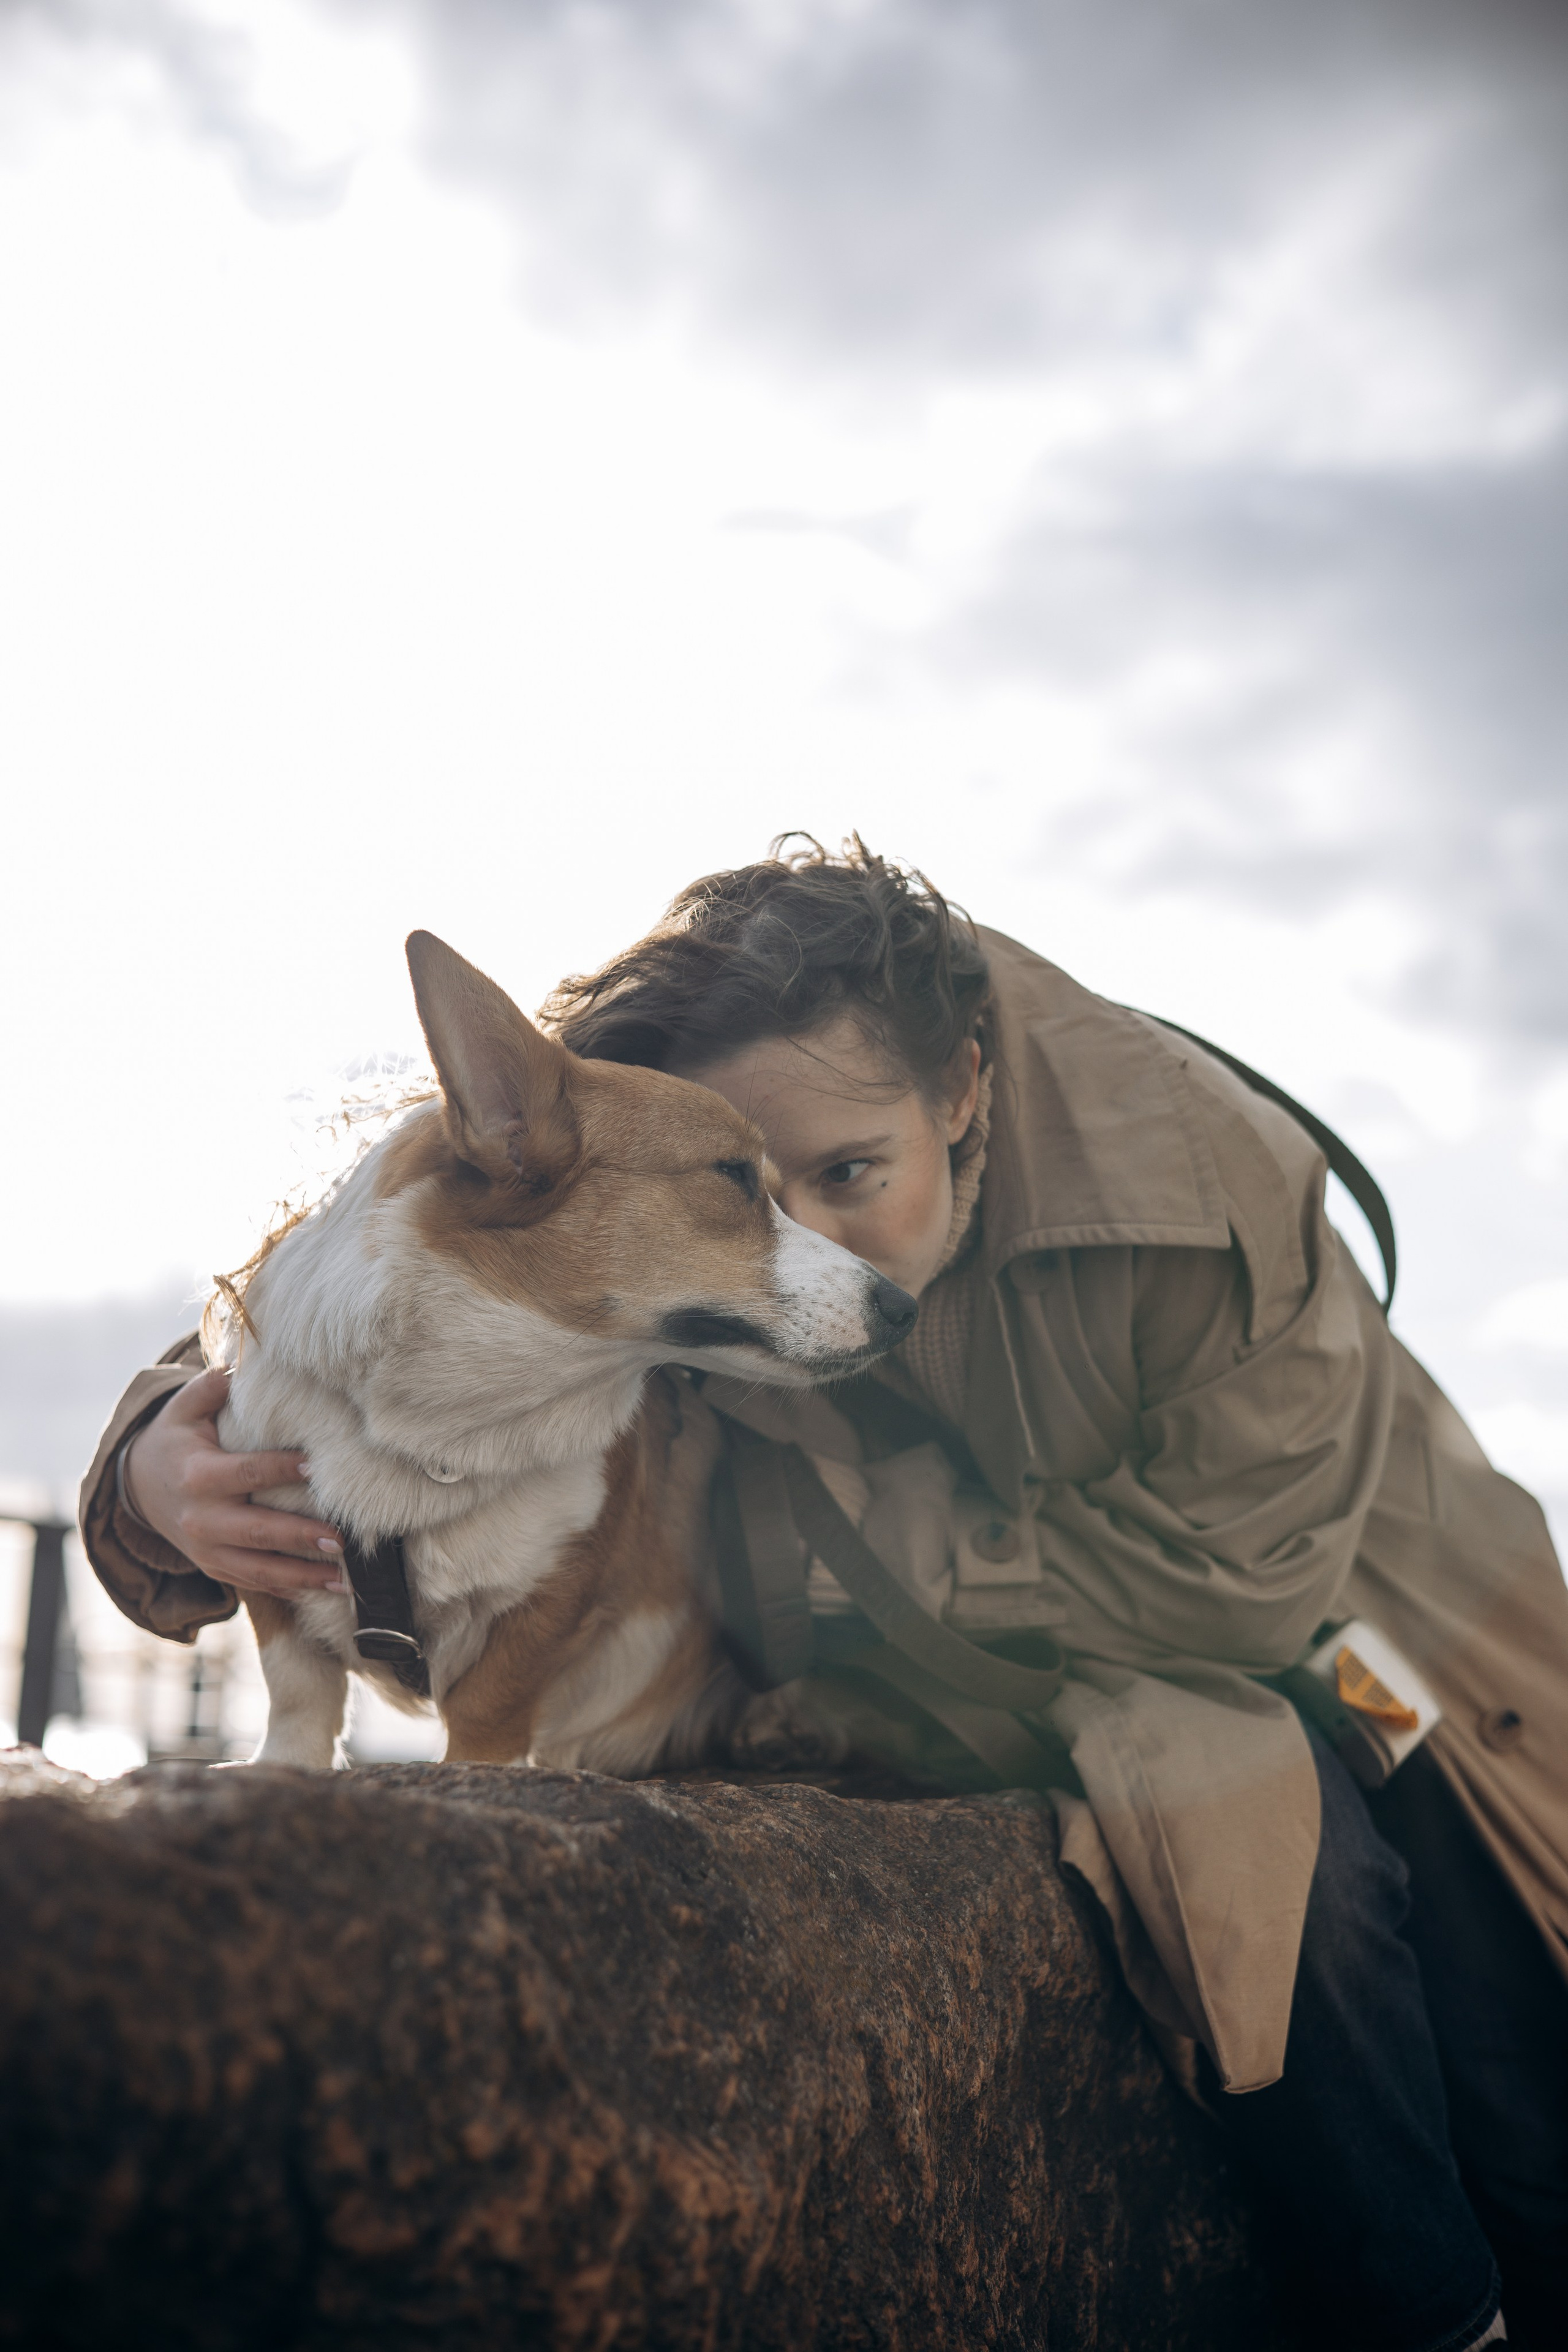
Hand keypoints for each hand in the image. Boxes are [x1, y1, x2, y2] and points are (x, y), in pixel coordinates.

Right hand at [124, 1368, 349, 1599]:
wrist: (138, 1487)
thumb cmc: (175, 1439)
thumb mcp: (184, 1408)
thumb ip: (213, 1385)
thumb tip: (243, 1360)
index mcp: (198, 1476)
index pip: (248, 1473)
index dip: (282, 1469)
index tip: (317, 1465)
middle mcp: (202, 1519)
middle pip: (258, 1531)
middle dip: (300, 1536)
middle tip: (341, 1537)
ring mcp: (207, 1550)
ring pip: (259, 1570)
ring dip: (303, 1576)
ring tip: (344, 1579)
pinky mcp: (215, 1568)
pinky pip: (254, 1584)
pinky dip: (290, 1590)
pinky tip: (326, 1590)